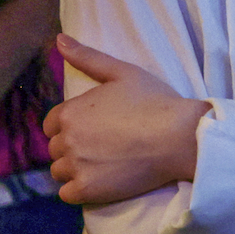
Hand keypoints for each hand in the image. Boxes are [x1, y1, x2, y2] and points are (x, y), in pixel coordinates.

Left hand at [44, 35, 209, 204]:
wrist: (182, 137)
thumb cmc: (156, 102)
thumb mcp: (122, 72)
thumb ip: (87, 57)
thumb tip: (59, 39)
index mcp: (69, 112)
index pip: (51, 125)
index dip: (71, 127)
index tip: (96, 130)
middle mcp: (66, 139)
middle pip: (55, 149)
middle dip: (74, 148)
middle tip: (104, 148)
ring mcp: (75, 166)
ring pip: (60, 172)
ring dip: (76, 170)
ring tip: (104, 165)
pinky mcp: (87, 190)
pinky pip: (67, 194)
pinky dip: (79, 190)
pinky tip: (101, 181)